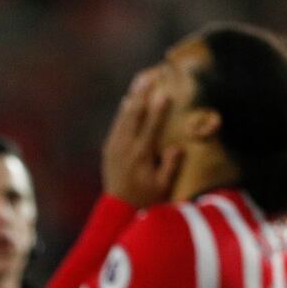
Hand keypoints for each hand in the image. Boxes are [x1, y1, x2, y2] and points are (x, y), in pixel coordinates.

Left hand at [101, 72, 181, 207]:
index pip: (151, 127)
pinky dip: (122, 112)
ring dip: (131, 99)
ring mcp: (114, 147)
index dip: (158, 110)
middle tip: (147, 78)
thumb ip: (170, 166)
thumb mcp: (162, 187)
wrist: (117, 209)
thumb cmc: (145, 199)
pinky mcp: (109, 149)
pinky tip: (127, 103)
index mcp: (140, 155)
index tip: (165, 94)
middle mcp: (125, 147)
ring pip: (122, 118)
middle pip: (133, 116)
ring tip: (138, 83)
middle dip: (141, 96)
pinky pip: (116, 125)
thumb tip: (177, 147)